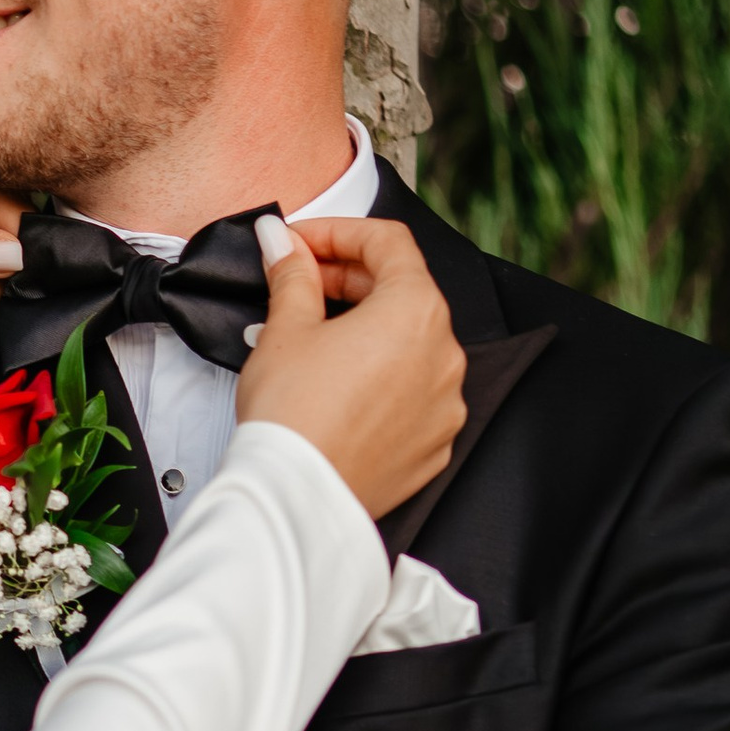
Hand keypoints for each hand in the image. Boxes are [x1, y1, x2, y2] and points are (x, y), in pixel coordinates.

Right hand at [233, 214, 466, 517]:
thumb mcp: (285, 329)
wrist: (294, 499)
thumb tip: (283, 242)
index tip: (299, 242)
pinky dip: (379, 378)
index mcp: (416, 312)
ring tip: (312, 339)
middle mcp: (445, 354)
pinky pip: (411, 393)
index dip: (337, 231)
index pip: (386, 243)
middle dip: (347, 281)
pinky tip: (337, 385)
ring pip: (409, 345)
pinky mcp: (435, 443)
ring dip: (365, 330)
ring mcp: (446, 403)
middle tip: (297, 285)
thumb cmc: (292, 415)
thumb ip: (292, 274)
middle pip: (403, 291)